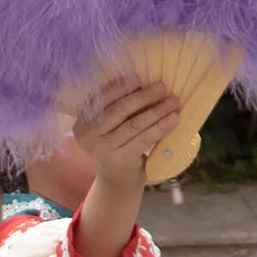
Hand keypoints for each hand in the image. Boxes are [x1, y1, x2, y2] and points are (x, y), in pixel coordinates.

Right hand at [67, 75, 180, 256]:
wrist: (118, 179)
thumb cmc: (117, 143)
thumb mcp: (110, 126)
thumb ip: (117, 107)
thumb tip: (143, 81)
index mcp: (82, 122)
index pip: (102, 99)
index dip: (120, 87)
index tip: (139, 77)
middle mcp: (88, 136)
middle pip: (119, 110)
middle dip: (143, 97)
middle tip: (163, 87)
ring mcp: (102, 150)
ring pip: (134, 125)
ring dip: (156, 111)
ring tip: (174, 101)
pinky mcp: (120, 160)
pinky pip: (144, 139)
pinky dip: (161, 127)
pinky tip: (174, 119)